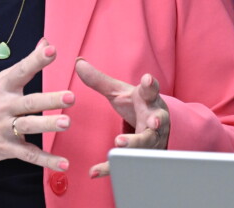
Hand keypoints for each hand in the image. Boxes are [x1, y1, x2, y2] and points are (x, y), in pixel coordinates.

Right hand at [0, 39, 74, 170]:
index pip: (22, 70)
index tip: (51, 50)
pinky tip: (63, 163)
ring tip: (66, 123)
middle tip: (70, 96)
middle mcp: (4, 105)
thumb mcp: (2, 80)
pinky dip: (46, 160)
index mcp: (4, 86)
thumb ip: (27, 64)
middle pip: (29, 102)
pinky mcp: (7, 147)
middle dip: (50, 99)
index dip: (36, 60)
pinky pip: (29, 154)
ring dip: (48, 125)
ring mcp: (4, 127)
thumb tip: (46, 43)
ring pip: (29, 126)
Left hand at [75, 59, 169, 177]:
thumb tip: (77, 62)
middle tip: (151, 123)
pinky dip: (111, 168)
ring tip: (119, 145)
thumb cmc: (136, 104)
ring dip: (135, 146)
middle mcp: (154, 119)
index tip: (148, 79)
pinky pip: (127, 164)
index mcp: (148, 100)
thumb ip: (98, 79)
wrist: (155, 125)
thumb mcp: (118, 91)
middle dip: (153, 122)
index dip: (150, 85)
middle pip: (155, 121)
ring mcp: (151, 140)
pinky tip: (95, 171)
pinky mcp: (142, 156)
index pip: (151, 90)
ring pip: (146, 145)